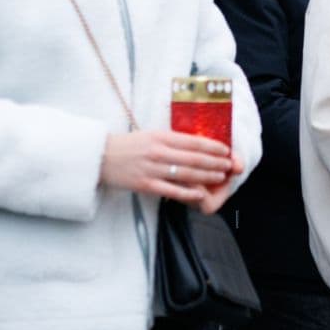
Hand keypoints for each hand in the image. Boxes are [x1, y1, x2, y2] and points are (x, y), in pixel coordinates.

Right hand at [100, 130, 236, 204]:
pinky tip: (201, 193)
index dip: (212, 146)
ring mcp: (152, 169)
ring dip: (207, 176)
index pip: (193, 141)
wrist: (100, 157)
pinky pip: (172, 190)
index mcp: (161, 136)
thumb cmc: (128, 145)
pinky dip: (188, 193)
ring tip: (221, 177)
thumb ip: (172, 139)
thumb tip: (197, 144)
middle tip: (229, 165)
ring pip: (187, 174)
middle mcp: (158, 152)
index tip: (225, 150)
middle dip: (215, 162)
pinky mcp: (146, 185)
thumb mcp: (150, 135)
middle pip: (194, 158)